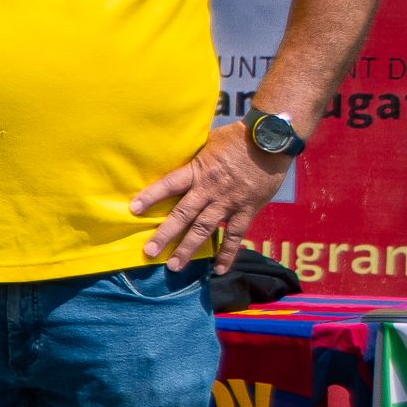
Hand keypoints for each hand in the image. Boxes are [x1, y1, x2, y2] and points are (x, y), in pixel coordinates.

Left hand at [130, 120, 290, 270]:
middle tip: (149, 252)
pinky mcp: (248, 210)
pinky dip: (227, 254)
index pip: (169, 184)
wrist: (271, 140)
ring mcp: (229, 202)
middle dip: (165, 234)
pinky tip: (218, 269)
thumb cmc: (238, 137)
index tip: (134, 209)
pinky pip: (235, 235)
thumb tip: (175, 159)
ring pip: (204, 229)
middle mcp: (210, 189)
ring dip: (188, 249)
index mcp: (199, 170)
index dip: (151, 196)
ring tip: (174, 266)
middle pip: (183, 214)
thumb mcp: (210, 142)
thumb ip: (195, 158)